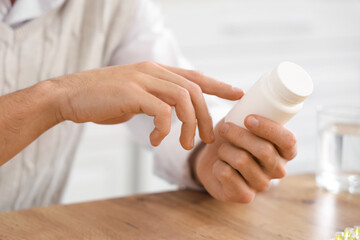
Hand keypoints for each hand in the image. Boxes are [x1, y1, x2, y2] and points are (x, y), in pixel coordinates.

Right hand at [53, 62, 243, 149]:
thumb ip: (155, 99)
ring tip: (185, 145)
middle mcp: (153, 71)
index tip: (237, 94)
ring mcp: (143, 80)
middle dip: (206, 116)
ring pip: (183, 99)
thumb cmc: (102, 99)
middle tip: (207, 139)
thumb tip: (170, 113)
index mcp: (156, 71)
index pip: (195, 76)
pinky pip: (161, 111)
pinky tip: (156, 139)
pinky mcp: (132, 92)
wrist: (69, 96)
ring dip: (190, 125)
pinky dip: (164, 128)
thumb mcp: (135, 96)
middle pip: (194, 90)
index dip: (218, 85)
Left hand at [193, 115, 296, 202]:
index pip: (288, 141)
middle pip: (263, 150)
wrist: (213, 163)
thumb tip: (248, 94)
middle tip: (224, 127)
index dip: (269, 129)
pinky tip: (219, 165)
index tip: (248, 118)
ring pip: (242, 160)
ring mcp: (262, 185)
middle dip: (239, 135)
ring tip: (221, 147)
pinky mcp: (244, 196)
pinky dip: (217, 164)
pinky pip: (227, 174)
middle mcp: (278, 169)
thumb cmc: (232, 140)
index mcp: (285, 151)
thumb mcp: (244, 124)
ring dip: (225, 149)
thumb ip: (252, 112)